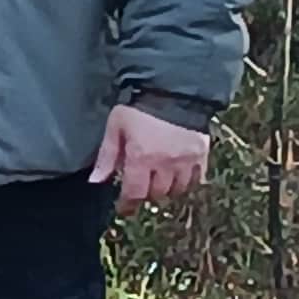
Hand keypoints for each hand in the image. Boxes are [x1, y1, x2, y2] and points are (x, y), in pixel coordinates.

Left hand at [90, 102, 212, 204]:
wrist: (173, 89)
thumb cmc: (138, 107)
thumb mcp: (115, 128)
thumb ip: (107, 156)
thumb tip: (96, 181)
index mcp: (142, 158)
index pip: (135, 193)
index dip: (128, 205)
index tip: (123, 209)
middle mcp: (166, 164)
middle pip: (156, 194)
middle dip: (145, 193)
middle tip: (139, 185)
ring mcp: (188, 161)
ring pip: (177, 190)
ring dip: (165, 189)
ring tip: (157, 179)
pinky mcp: (203, 155)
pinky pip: (197, 180)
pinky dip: (186, 182)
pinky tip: (177, 175)